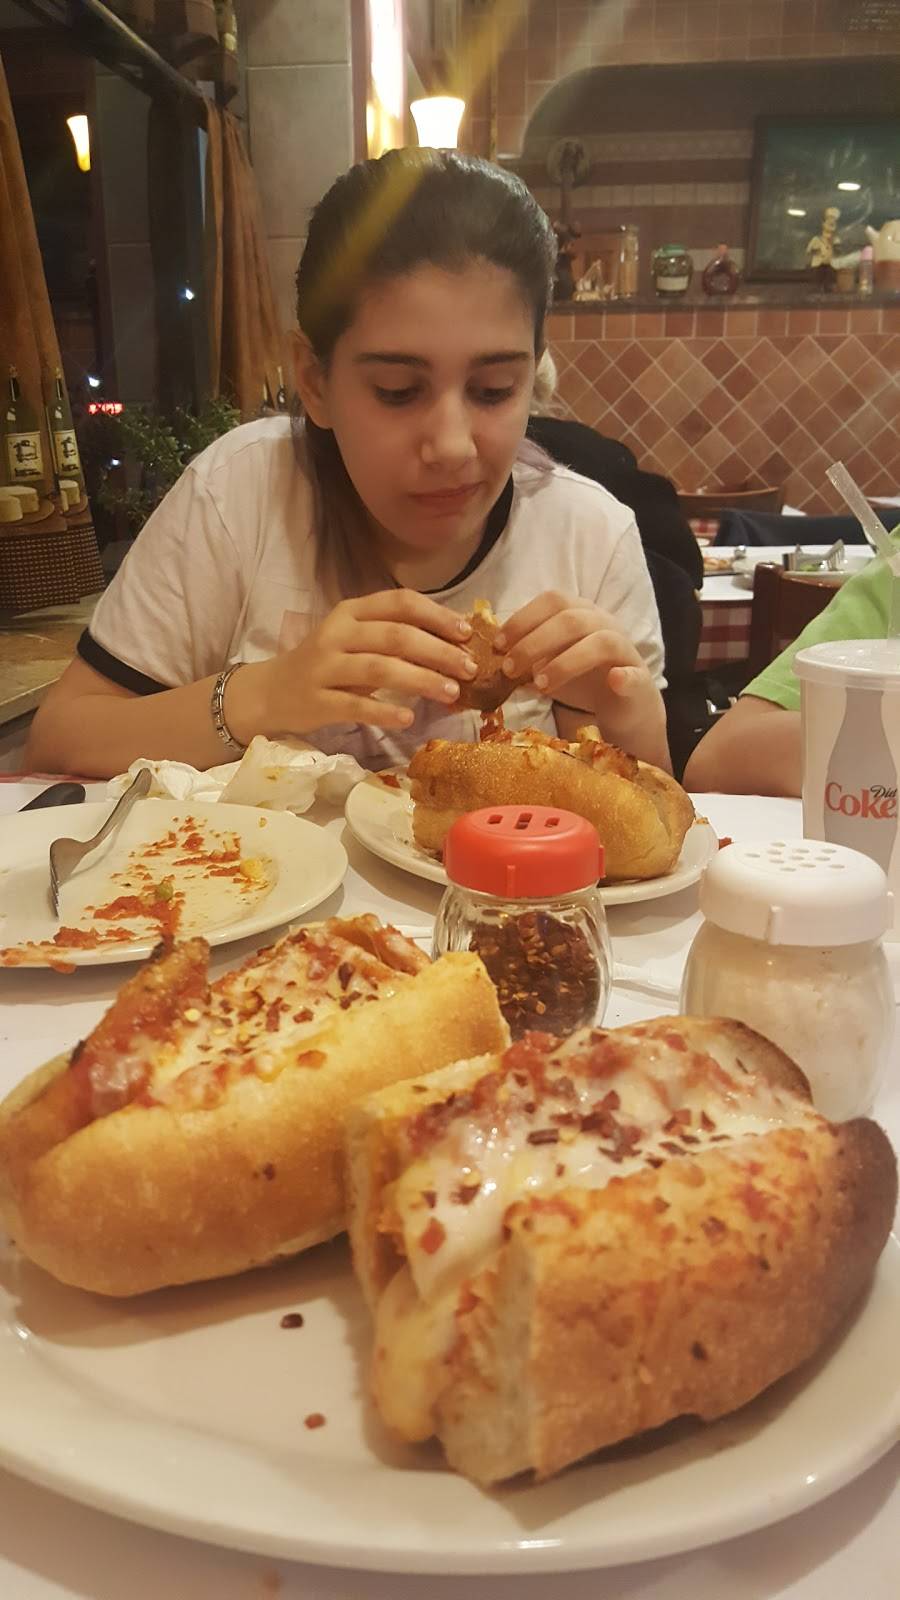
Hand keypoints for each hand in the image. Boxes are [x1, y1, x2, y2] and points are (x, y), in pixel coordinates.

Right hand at [251, 589, 476, 735]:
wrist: (272, 692)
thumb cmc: (328, 665)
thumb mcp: (356, 640)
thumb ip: (395, 637)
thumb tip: (455, 643)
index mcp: (351, 612)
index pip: (400, 603)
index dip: (437, 616)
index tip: (468, 633)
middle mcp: (337, 633)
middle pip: (396, 636)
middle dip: (439, 651)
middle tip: (470, 669)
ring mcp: (325, 667)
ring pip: (380, 668)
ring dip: (421, 680)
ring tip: (451, 692)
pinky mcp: (317, 700)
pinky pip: (356, 705)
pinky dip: (385, 711)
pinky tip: (409, 719)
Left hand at [495, 591, 665, 760]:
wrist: (624, 707)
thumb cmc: (582, 680)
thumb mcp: (548, 664)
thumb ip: (526, 657)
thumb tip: (489, 659)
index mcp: (581, 614)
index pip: (552, 601)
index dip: (523, 619)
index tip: (498, 645)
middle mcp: (604, 624)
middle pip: (571, 619)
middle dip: (534, 642)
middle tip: (510, 669)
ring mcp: (625, 650)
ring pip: (600, 642)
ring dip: (566, 662)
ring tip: (540, 685)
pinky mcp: (641, 679)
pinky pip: (633, 673)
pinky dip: (623, 677)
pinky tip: (612, 681)